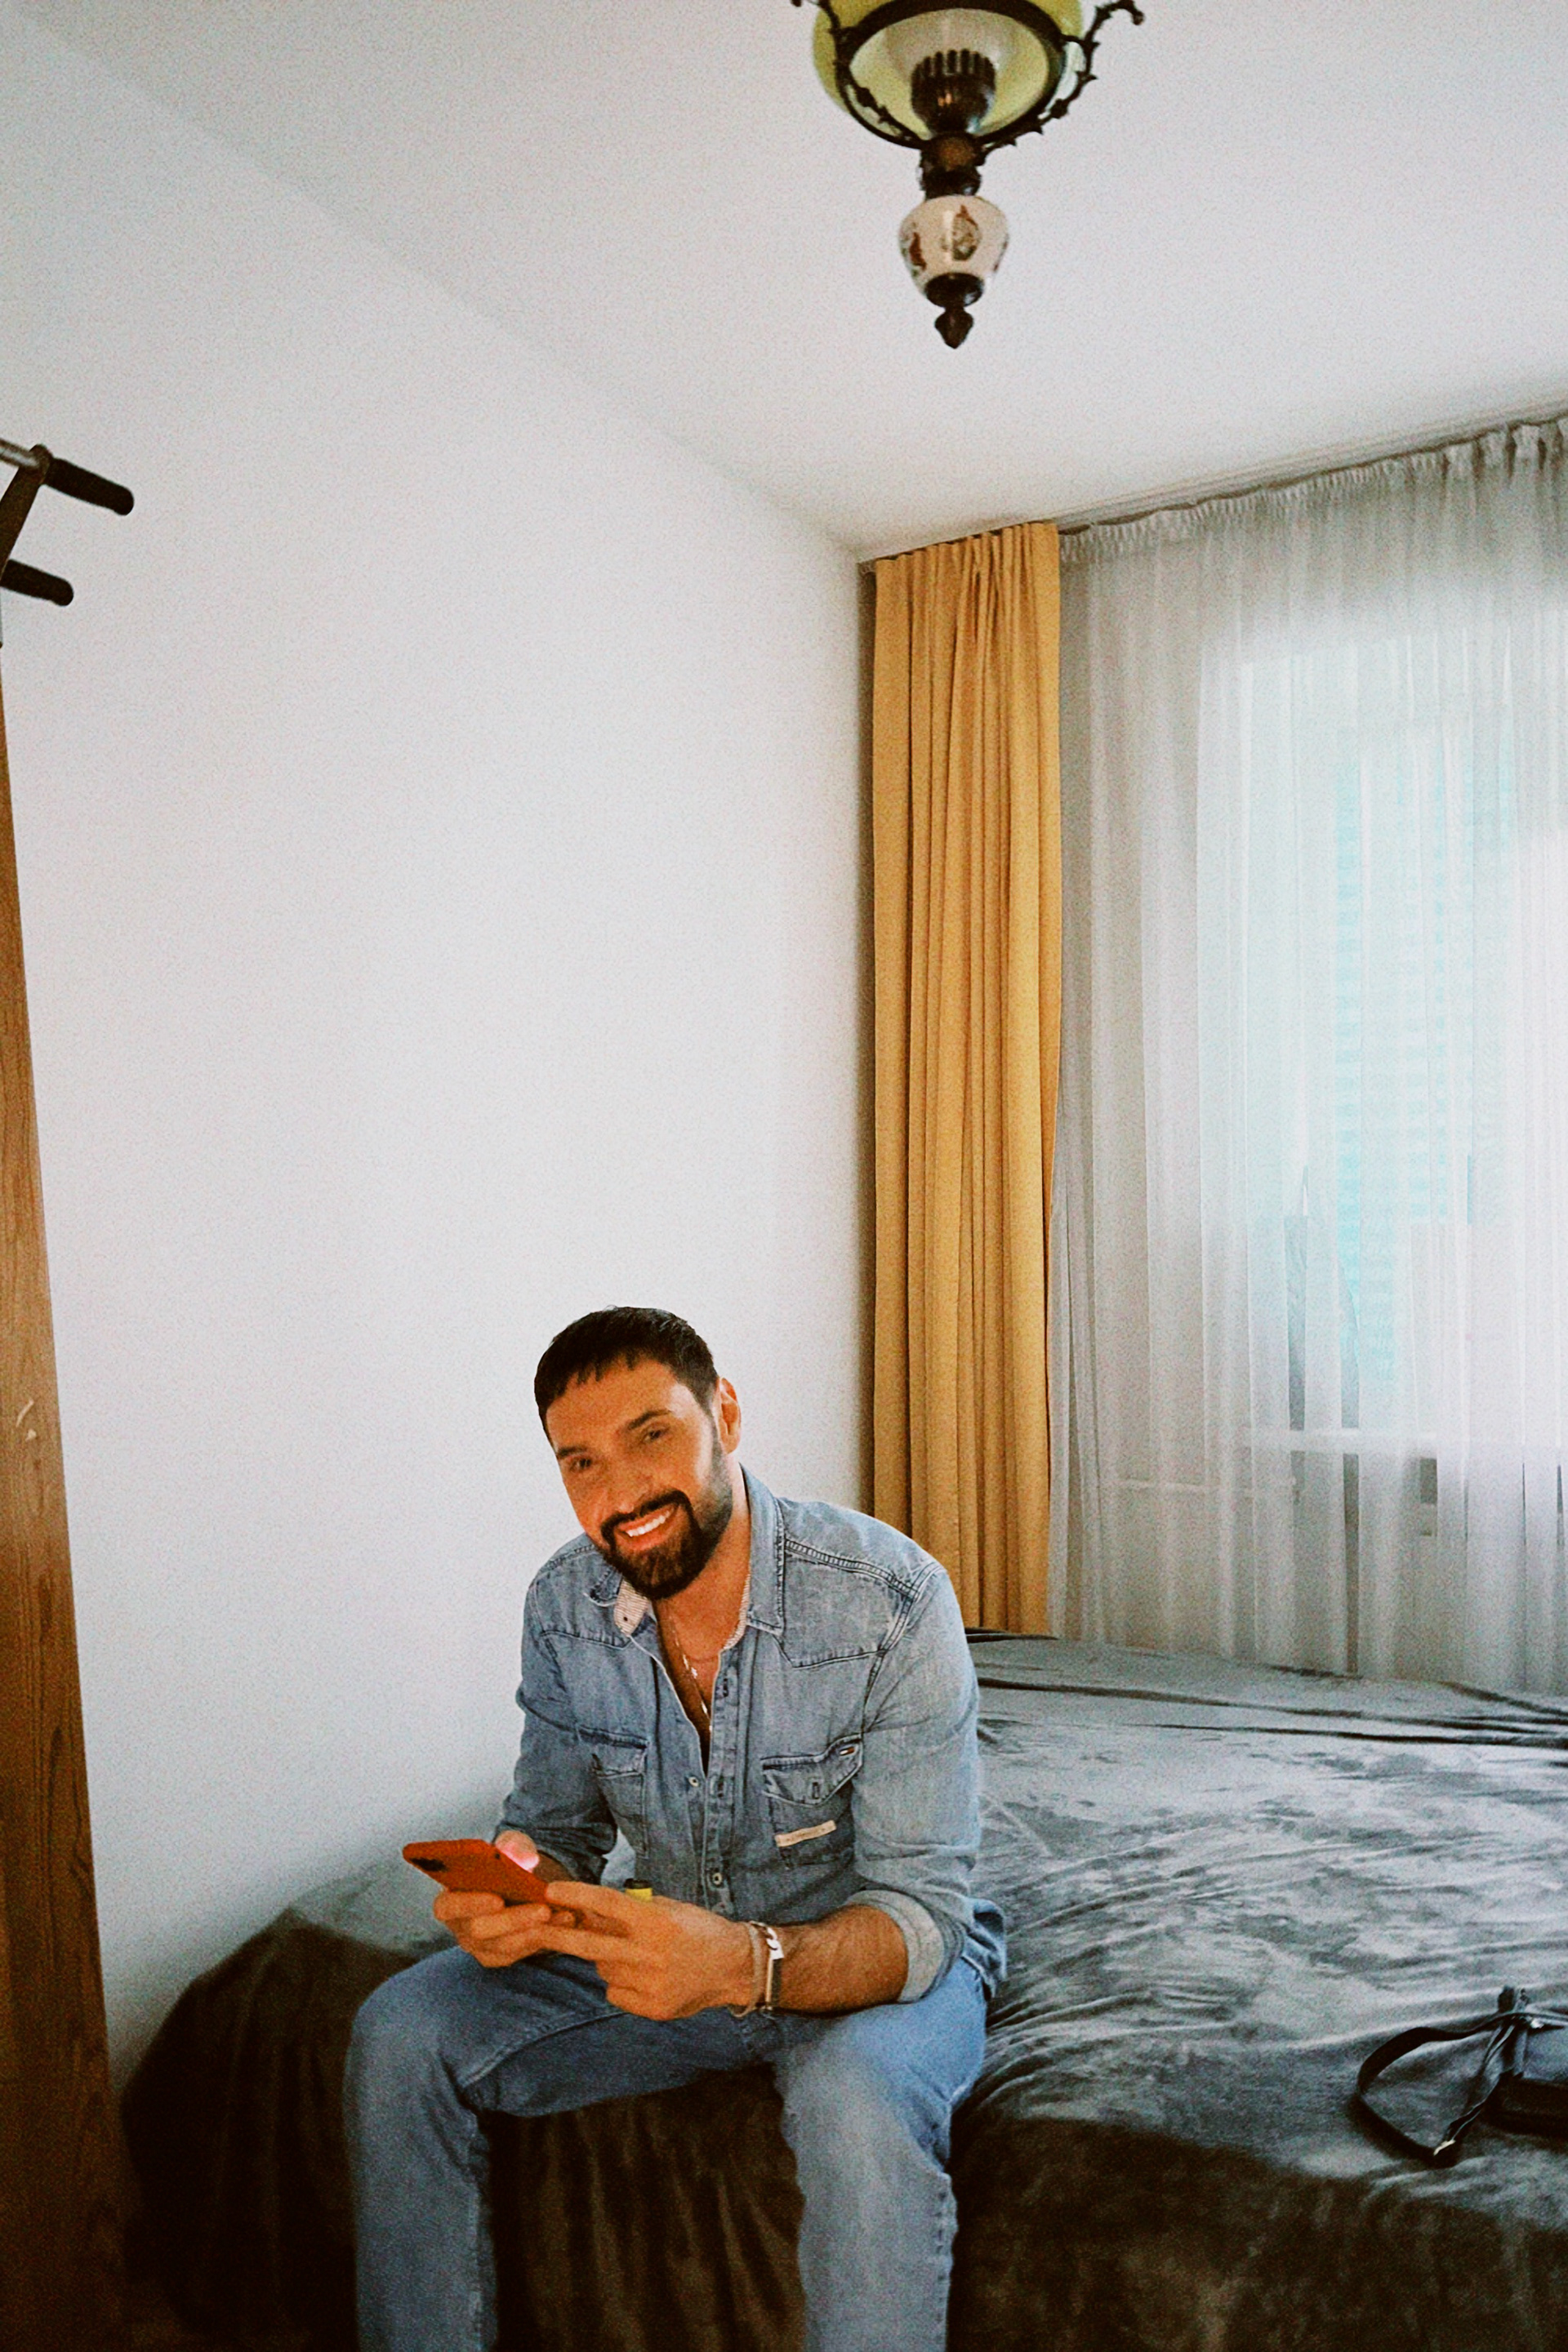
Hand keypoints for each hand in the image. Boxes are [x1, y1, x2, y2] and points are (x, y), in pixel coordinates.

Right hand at [434, 1832, 574, 1970]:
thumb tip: (524, 1858)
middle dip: (513, 1919)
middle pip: (478, 1931)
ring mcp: (477, 1945)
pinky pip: (519, 1952)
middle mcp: (459, 1926)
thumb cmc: (509, 1866)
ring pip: (503, 1945)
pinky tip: (563, 1922)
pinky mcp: (498, 1956)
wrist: (522, 1885)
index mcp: (450, 1897)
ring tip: (562, 1915)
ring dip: (534, 1930)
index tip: (497, 1899)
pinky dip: (542, 1938)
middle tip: (543, 1910)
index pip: (446, 1907)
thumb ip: (515, 1846)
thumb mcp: (512, 1847)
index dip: (469, 1905)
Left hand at [528, 1882, 755, 2017]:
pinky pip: (615, 1992)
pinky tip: (645, 1976)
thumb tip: (587, 1910)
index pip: (606, 1904)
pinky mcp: (652, 2008)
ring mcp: (650, 1984)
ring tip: (636, 1954)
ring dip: (606, 1959)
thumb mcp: (667, 1909)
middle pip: (590, 1944)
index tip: (550, 1889)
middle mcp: (650, 1953)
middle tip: (533, 1926)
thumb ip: (630, 1911)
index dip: (575, 1896)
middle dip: (557, 1934)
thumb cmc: (698, 1930)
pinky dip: (620, 1983)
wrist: (734, 1966)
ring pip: (603, 1969)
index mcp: (655, 1922)